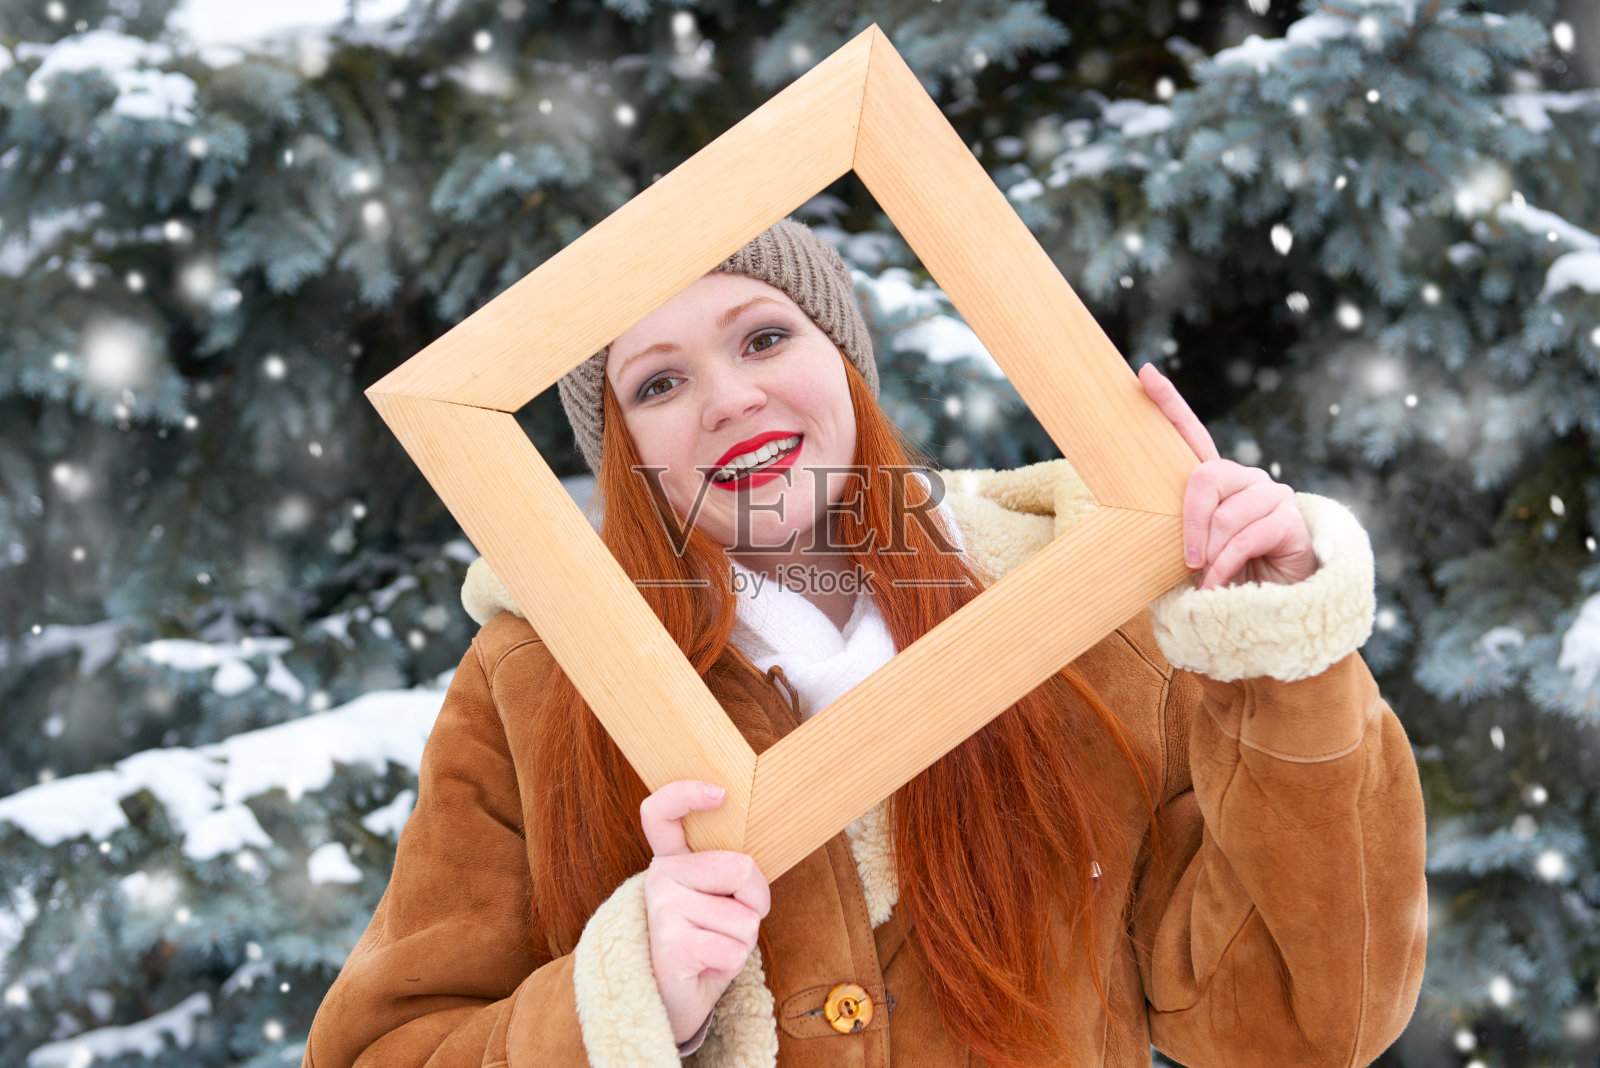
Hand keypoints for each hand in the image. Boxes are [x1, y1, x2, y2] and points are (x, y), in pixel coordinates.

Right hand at [640, 780, 769, 1045]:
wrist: (673, 1002)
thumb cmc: (704, 945)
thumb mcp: (717, 901)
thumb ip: (727, 874)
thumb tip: (749, 864)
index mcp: (670, 859)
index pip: (661, 812)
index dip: (687, 793)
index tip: (721, 794)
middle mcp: (659, 876)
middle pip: (741, 868)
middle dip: (756, 902)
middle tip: (733, 925)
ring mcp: (661, 908)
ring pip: (745, 918)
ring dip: (743, 943)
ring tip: (712, 949)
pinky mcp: (670, 945)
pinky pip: (734, 950)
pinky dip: (731, 965)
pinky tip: (704, 967)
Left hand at [1138, 364, 1317, 589]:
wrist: (1270, 609)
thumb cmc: (1223, 578)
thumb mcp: (1191, 551)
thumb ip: (1174, 530)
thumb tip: (1134, 518)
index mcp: (1216, 481)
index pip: (1191, 434)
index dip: (1168, 404)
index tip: (1144, 374)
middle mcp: (1245, 479)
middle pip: (1204, 477)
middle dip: (1190, 521)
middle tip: (1188, 559)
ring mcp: (1271, 495)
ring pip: (1226, 514)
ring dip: (1210, 553)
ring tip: (1206, 578)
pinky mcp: (1289, 520)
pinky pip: (1245, 538)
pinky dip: (1225, 566)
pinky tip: (1219, 585)